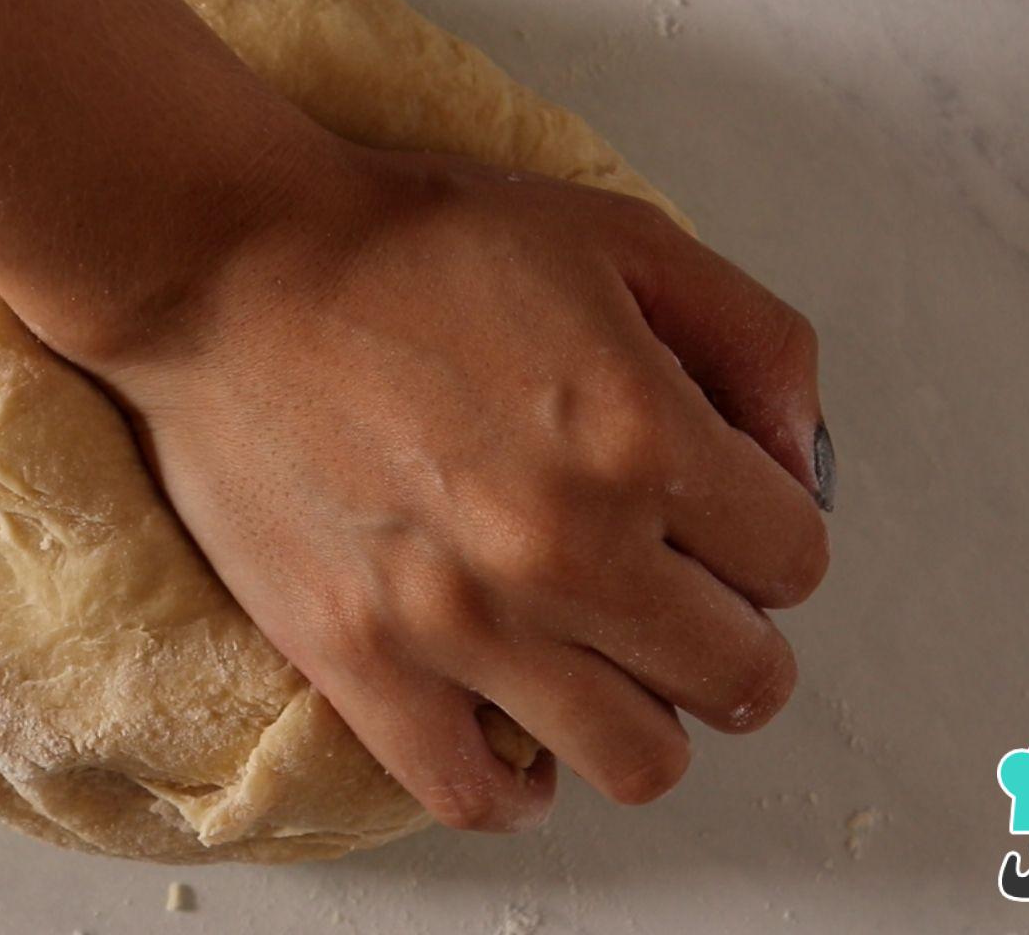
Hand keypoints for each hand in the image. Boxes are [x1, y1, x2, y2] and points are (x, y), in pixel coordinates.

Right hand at [85, 142, 832, 831]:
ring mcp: (461, 623)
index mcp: (645, 436)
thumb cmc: (413, 243)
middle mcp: (567, 549)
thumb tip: (802, 464)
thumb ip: (757, 340)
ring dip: (645, 714)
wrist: (227, 267)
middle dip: (730, 630)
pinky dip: (518, 784)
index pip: (797, 561)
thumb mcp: (621, 234)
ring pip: (639, 761)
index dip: (767, 533)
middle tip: (673, 587)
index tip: (715, 513)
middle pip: (742, 677)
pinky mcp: (362, 664)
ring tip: (602, 659)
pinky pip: (477, 794)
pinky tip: (519, 733)